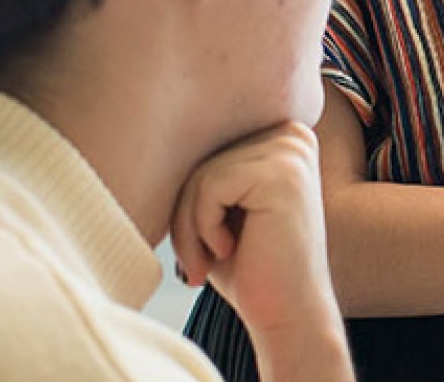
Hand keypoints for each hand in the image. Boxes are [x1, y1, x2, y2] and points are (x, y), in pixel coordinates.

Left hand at [170, 122, 344, 339]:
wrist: (287, 316)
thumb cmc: (249, 267)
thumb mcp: (218, 206)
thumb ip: (201, 166)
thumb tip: (151, 127)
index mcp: (281, 134)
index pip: (205, 145)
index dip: (190, 197)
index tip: (202, 242)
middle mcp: (292, 134)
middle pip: (202, 155)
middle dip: (186, 213)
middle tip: (197, 260)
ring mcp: (292, 150)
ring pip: (201, 173)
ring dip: (190, 226)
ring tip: (210, 259)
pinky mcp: (283, 174)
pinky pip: (209, 187)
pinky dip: (202, 227)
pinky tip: (228, 250)